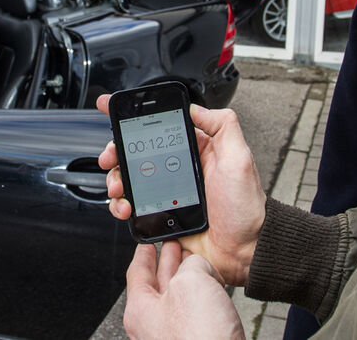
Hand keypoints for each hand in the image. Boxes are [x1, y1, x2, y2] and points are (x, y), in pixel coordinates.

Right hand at [97, 95, 265, 285]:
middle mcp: (177, 168)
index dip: (133, 117)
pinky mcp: (160, 214)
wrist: (244, 249)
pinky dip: (121, 205)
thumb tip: (195, 106)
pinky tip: (127, 208)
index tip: (110, 108)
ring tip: (119, 188)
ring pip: (129, 178)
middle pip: (135, 152)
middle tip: (110, 157)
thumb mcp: (240, 159)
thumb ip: (223, 126)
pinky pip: (133, 206)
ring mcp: (166, 191)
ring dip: (116, 180)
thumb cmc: (246, 207)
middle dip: (116, 151)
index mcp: (194, 150)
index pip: (159, 126)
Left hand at [123, 241, 244, 339]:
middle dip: (167, 263)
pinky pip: (193, 313)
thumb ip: (192, 265)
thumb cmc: (200, 337)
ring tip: (197, 265)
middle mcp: (152, 327)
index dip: (144, 252)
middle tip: (174, 247)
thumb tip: (200, 267)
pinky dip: (201, 296)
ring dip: (187, 279)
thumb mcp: (191, 281)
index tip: (147, 243)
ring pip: (177, 300)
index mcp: (140, 310)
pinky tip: (212, 291)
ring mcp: (172, 338)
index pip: (136, 273)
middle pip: (156, 285)